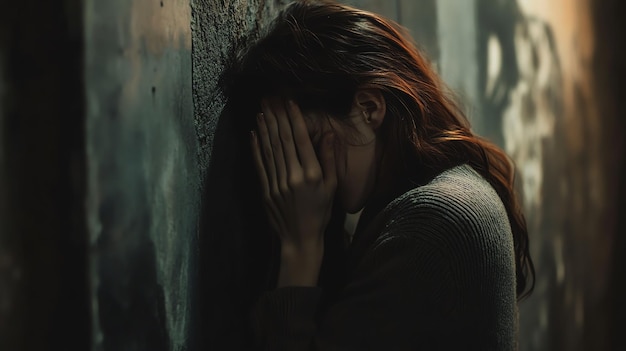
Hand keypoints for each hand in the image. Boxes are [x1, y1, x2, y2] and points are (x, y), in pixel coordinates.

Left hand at [250, 98, 336, 285]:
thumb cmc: (320, 213)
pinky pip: (260, 164)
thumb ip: (328, 160)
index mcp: (311, 174)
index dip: (293, 118)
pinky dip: (256, 147)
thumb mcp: (331, 187)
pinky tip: (254, 133)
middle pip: (282, 140)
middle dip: (276, 116)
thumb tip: (328, 135)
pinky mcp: (266, 190)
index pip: (300, 140)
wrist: (300, 238)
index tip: (289, 101)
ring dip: (265, 127)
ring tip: (263, 109)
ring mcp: (277, 183)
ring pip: (270, 149)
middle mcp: (292, 176)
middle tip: (271, 97)